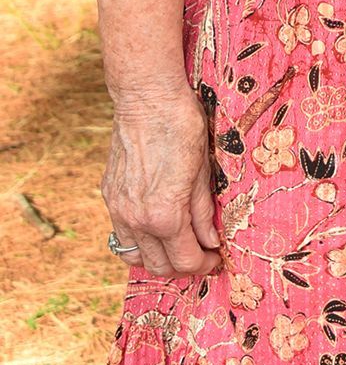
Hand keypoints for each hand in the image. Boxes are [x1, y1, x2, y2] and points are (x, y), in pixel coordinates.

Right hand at [103, 89, 220, 277]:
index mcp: (164, 215)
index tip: (216, 258)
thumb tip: (210, 241)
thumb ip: (204, 213)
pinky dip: (140, 241)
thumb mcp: (204, 171)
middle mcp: (136, 219)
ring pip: (135, 256)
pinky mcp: (109, 197)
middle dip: (183, 266)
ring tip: (179, 245)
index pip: (186, 261)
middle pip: (159, 266)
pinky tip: (157, 228)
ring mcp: (118, 210)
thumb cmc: (182, 127)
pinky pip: (122, 235)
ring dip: (158, 258)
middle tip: (201, 254)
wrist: (147, 98)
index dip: (205, 264)